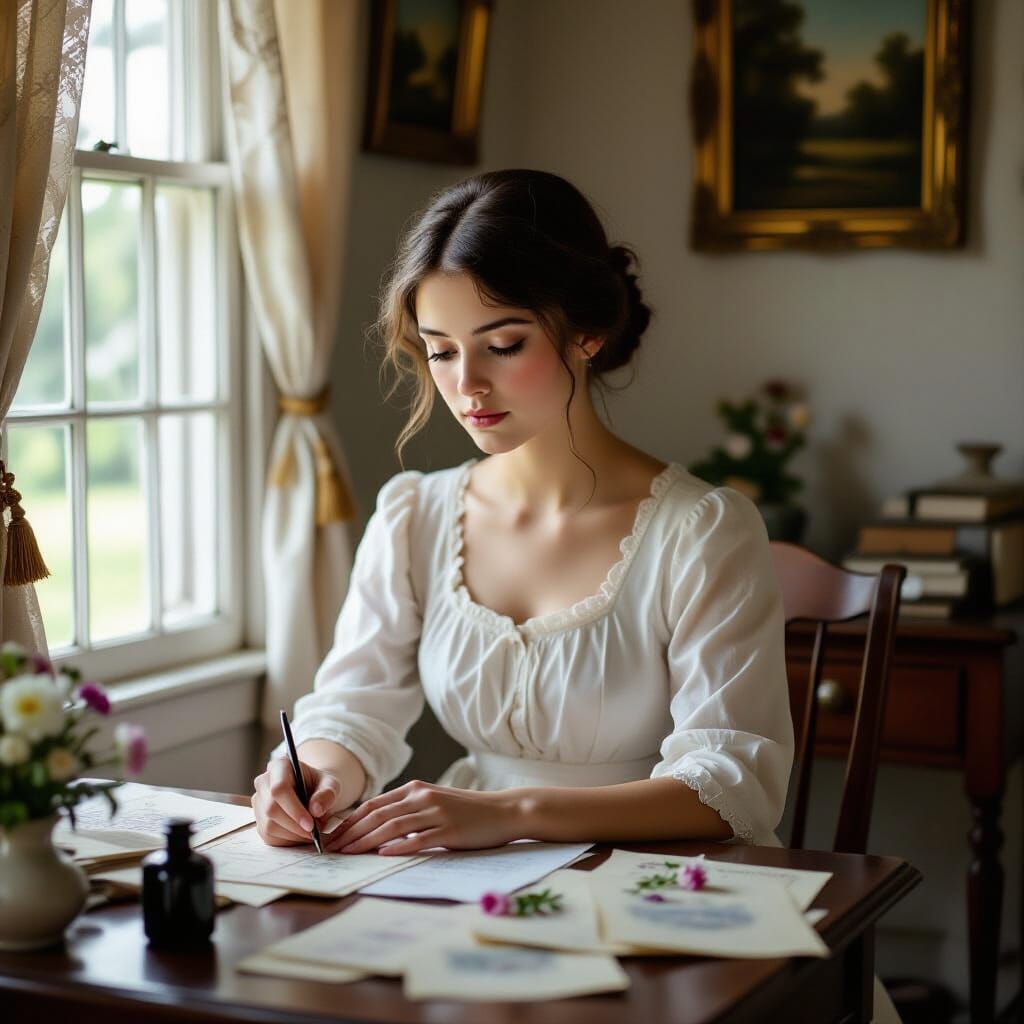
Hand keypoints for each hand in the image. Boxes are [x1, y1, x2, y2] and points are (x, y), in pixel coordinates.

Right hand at [252, 757, 346, 846]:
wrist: (314, 792)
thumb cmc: (321, 785)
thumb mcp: (331, 784)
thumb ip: (327, 794)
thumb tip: (316, 810)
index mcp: (280, 766)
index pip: (279, 788)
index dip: (294, 809)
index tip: (311, 824)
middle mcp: (263, 782)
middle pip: (271, 809)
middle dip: (295, 825)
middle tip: (315, 831)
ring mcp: (258, 802)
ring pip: (269, 826)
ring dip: (293, 834)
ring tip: (311, 831)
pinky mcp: (259, 819)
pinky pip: (269, 836)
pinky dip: (288, 840)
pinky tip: (301, 834)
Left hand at [323, 780, 522, 854]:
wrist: (503, 810)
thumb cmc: (467, 810)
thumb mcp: (434, 802)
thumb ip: (408, 810)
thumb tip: (377, 827)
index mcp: (416, 789)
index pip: (374, 805)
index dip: (350, 821)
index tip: (333, 836)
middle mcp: (422, 797)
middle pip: (378, 816)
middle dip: (351, 833)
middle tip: (331, 850)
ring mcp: (436, 813)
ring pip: (392, 827)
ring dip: (366, 842)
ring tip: (348, 855)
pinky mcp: (449, 831)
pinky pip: (418, 839)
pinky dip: (398, 847)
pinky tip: (382, 855)